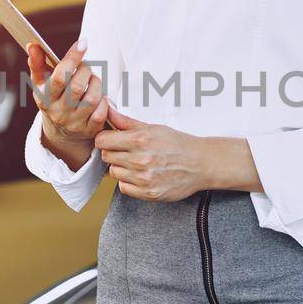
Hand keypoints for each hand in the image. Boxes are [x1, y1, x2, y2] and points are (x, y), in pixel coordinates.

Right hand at [27, 40, 108, 147]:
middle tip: (85, 67)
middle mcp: (58, 113)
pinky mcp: (89, 130)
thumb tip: (32, 45)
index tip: (82, 44)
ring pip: (92, 99)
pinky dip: (104, 101)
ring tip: (92, 80)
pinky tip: (98, 96)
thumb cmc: (52, 99)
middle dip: (86, 71)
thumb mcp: (41, 83)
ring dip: (97, 83)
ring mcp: (74, 123)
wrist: (61, 131)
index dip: (72, 58)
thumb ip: (37, 63)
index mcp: (45, 99)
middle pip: (78, 87)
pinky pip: (102, 113)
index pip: (59, 77)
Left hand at [94, 106, 212, 201]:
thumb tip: (107, 110)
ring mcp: (144, 178)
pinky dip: (129, 182)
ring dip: (121, 168)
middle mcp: (141, 160)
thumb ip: (126, 122)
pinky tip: (141, 175)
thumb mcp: (153, 128)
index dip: (105, 139)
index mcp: (140, 139)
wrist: (200, 164)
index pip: (102, 141)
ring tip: (136, 163)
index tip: (111, 140)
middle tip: (127, 151)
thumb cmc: (177, 144)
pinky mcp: (148, 193)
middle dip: (113, 152)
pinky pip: (124, 188)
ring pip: (113, 173)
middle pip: (106, 156)